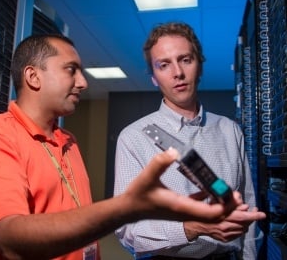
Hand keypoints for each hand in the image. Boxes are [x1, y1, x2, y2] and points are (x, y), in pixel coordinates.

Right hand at [124, 148, 242, 222]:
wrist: (130, 208)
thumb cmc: (138, 194)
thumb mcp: (147, 176)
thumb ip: (160, 162)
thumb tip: (174, 151)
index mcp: (181, 206)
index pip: (212, 212)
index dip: (225, 204)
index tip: (230, 192)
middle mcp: (186, 212)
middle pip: (215, 215)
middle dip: (229, 206)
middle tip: (237, 193)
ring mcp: (184, 212)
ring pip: (209, 214)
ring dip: (221, 205)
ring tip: (227, 191)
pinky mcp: (181, 209)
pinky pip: (201, 209)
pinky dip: (210, 203)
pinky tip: (209, 191)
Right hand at [184, 204, 265, 241]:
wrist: (193, 224)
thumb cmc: (201, 210)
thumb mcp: (211, 199)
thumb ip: (225, 198)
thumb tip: (238, 196)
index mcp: (220, 214)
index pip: (240, 214)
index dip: (252, 214)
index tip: (260, 213)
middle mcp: (223, 225)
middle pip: (244, 222)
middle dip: (252, 217)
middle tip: (256, 212)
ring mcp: (224, 233)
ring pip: (242, 229)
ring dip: (246, 222)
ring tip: (246, 216)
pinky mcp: (224, 238)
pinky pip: (238, 234)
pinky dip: (240, 229)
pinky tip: (239, 224)